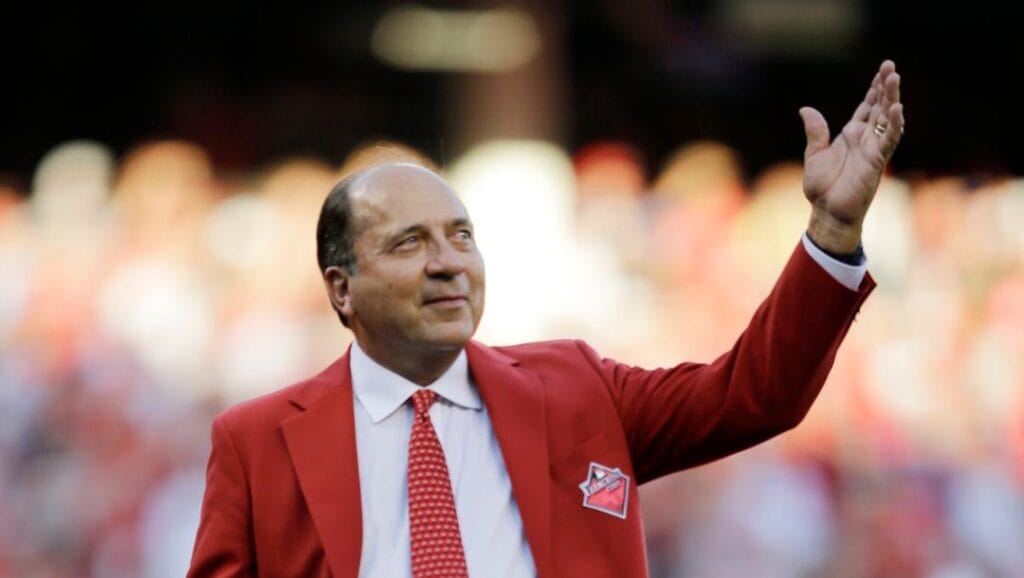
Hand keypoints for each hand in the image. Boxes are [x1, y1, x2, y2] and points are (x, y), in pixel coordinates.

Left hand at [801, 60, 903, 252]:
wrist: (827, 211)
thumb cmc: (822, 187)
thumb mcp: (814, 154)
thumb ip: (815, 131)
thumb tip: (805, 109)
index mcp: (851, 135)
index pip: (867, 107)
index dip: (874, 89)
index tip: (883, 70)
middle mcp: (865, 139)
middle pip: (879, 107)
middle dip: (886, 87)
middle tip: (891, 66)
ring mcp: (873, 149)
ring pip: (887, 119)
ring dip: (892, 99)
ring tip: (895, 78)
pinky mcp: (877, 161)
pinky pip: (888, 140)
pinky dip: (894, 124)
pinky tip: (898, 108)